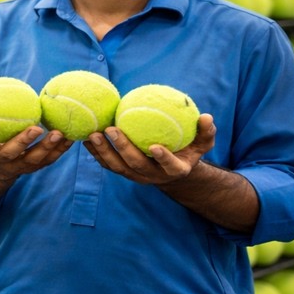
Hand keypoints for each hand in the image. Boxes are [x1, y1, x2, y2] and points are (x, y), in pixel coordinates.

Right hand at [0, 83, 73, 181]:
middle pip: (9, 153)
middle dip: (22, 142)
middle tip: (36, 128)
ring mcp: (15, 167)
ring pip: (32, 160)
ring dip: (46, 148)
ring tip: (58, 133)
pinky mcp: (31, 168)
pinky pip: (47, 160)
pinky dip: (58, 150)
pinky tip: (69, 137)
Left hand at [83, 114, 216, 184]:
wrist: (172, 169)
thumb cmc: (188, 150)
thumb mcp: (203, 143)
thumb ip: (206, 132)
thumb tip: (207, 117)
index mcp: (175, 170)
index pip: (169, 166)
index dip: (163, 158)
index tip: (155, 146)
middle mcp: (153, 176)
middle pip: (135, 165)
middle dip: (123, 149)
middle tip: (111, 129)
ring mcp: (136, 176)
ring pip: (117, 167)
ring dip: (104, 151)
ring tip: (93, 134)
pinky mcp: (123, 172)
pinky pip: (107, 164)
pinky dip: (96, 153)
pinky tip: (86, 139)